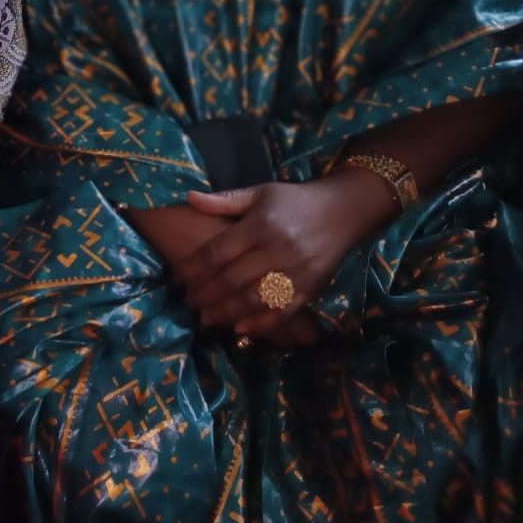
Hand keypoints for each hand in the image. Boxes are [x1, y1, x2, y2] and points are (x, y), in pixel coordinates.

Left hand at [173, 172, 391, 339]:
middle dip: (206, 294)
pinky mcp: (311, 288)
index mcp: (260, 224)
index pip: (218, 252)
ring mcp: (295, 272)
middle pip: (232, 279)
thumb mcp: (260, 192)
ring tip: (206, 319)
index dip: (195, 268)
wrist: (344, 210)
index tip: (178, 279)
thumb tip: (189, 198)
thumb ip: (224, 200)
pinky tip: (241, 329)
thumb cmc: (295, 201)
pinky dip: (261, 323)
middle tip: (188, 303)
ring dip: (227, 312)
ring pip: (254, 299)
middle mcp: (276, 249)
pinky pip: (283, 311)